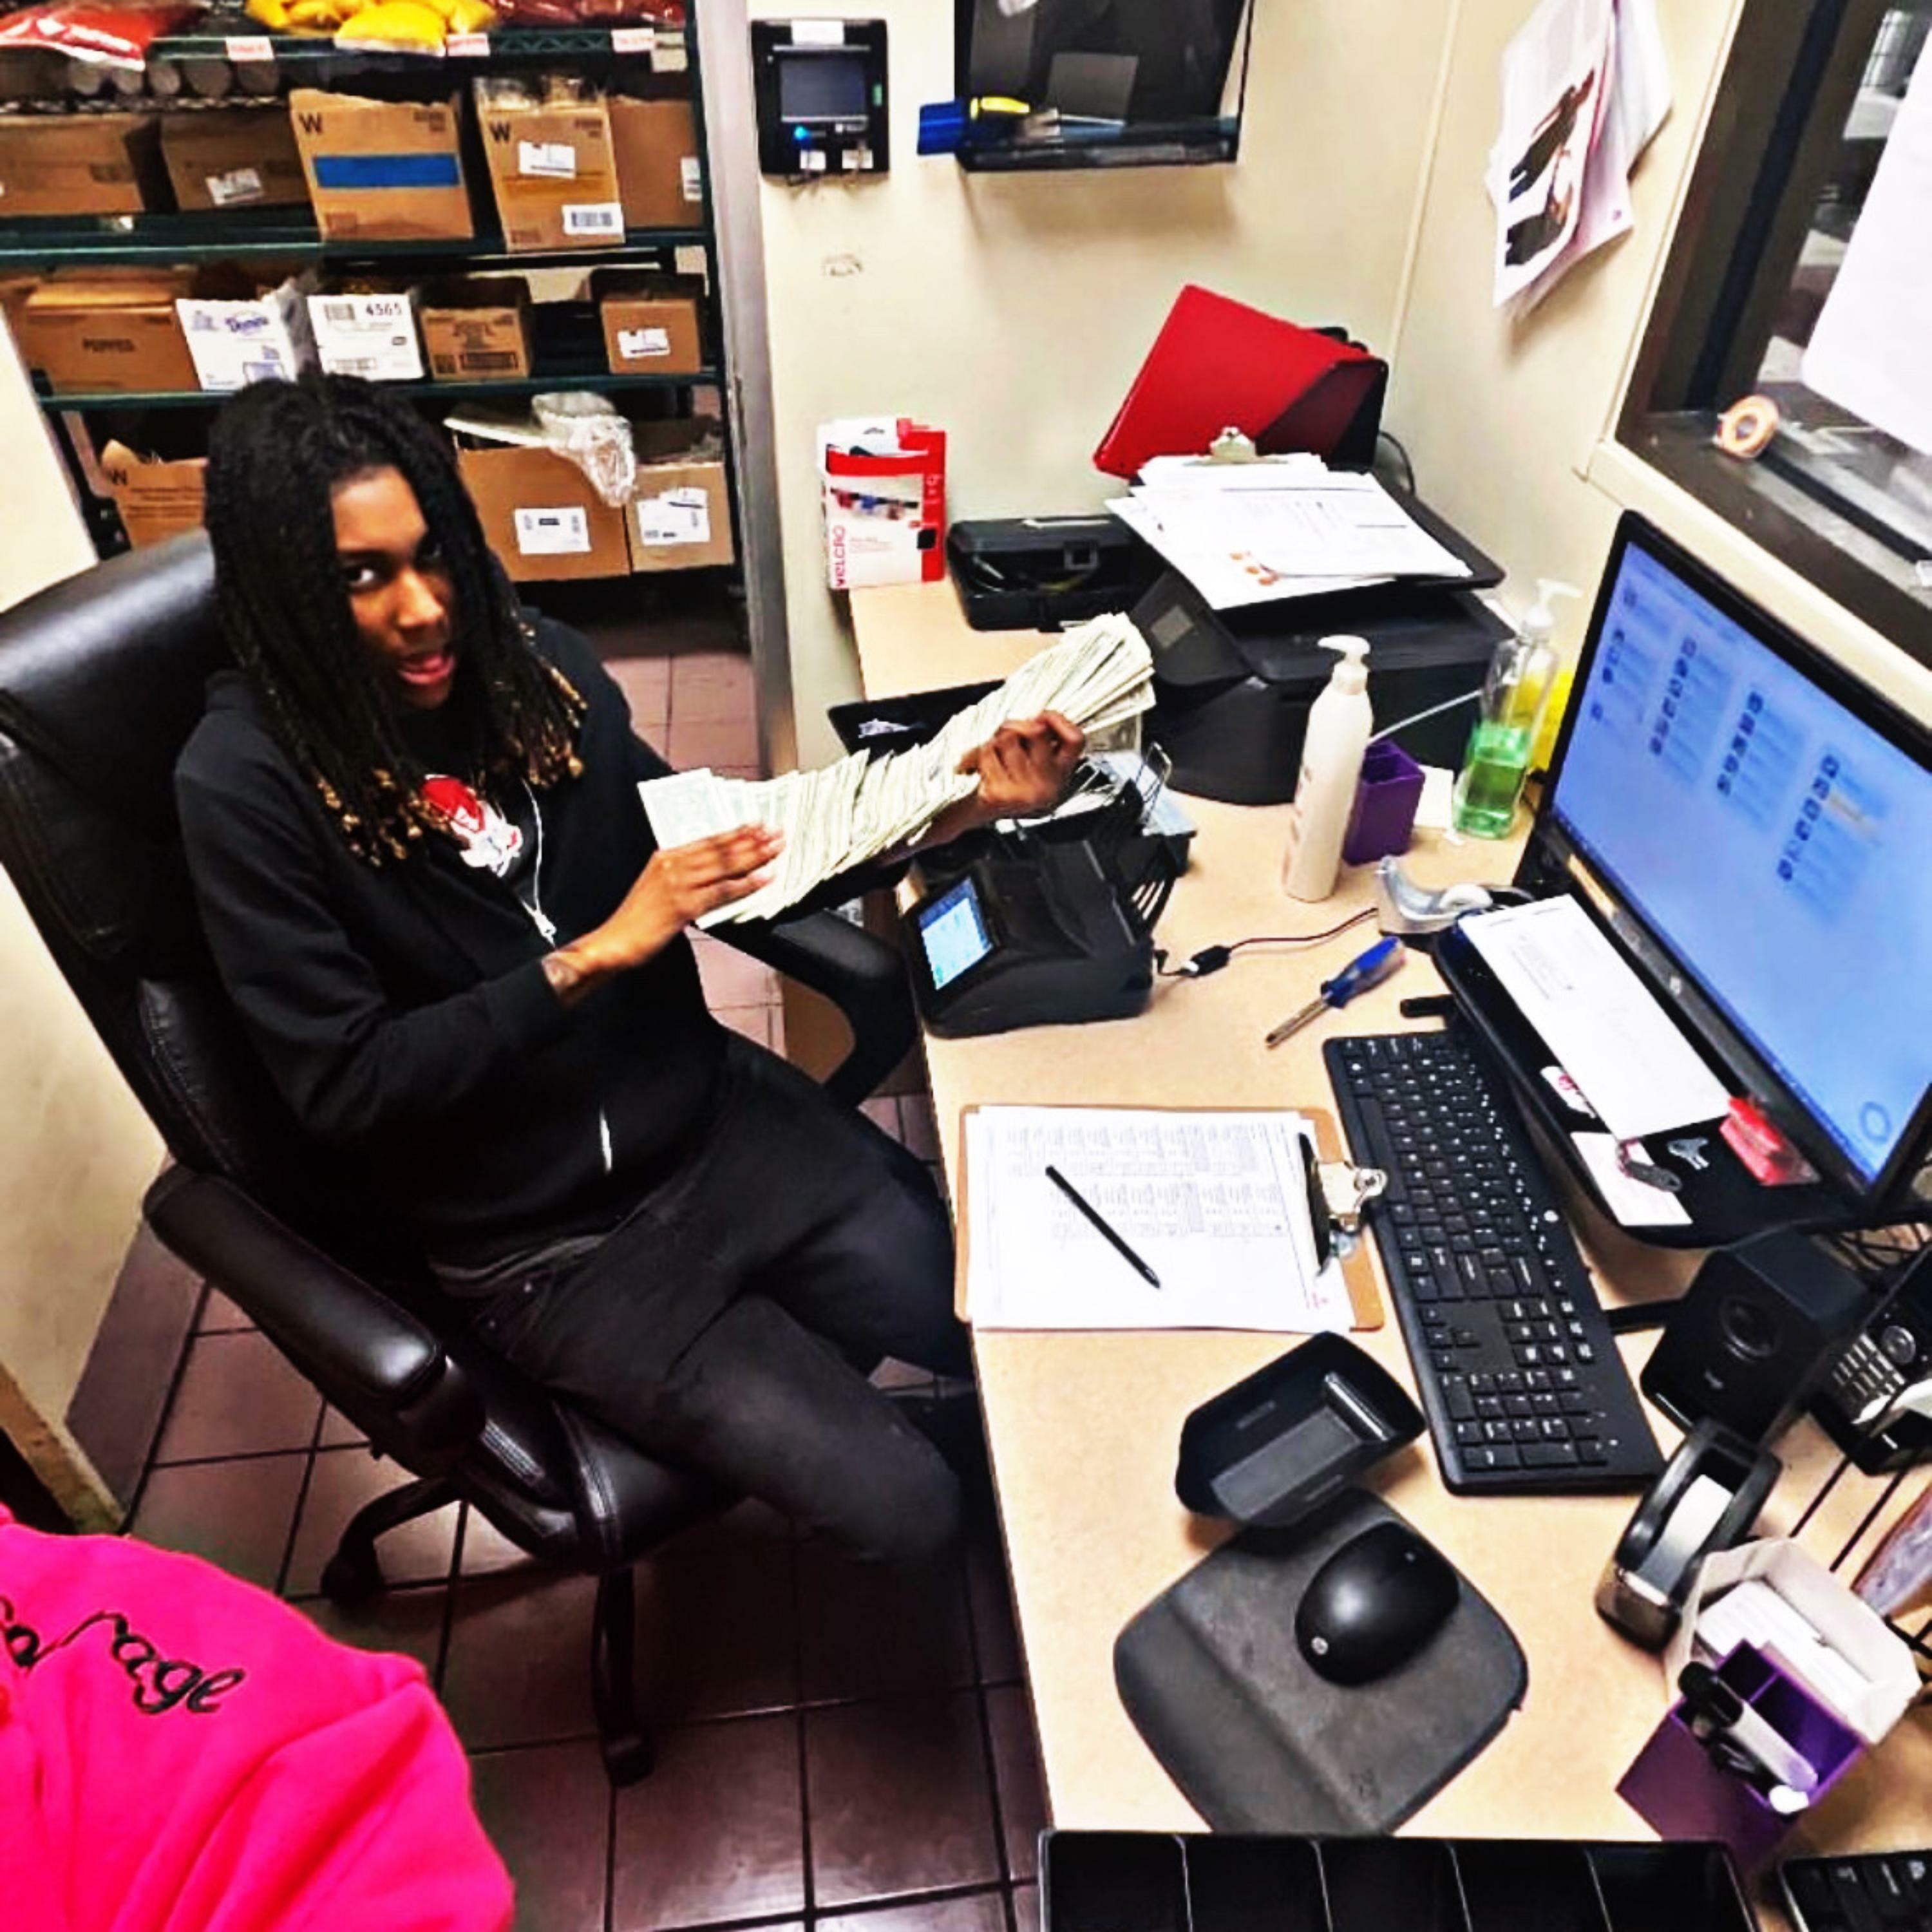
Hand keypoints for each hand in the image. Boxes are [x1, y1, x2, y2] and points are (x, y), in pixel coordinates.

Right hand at [545, 825, 780, 1001]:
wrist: (616, 941)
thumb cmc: (637, 919)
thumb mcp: (658, 886)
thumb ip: (683, 874)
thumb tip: (715, 871)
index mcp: (666, 856)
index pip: (707, 840)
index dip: (735, 831)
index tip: (757, 824)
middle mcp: (672, 865)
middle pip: (719, 849)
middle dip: (751, 840)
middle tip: (776, 832)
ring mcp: (678, 884)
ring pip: (723, 866)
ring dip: (754, 856)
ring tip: (775, 849)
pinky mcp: (683, 905)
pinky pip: (721, 892)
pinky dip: (744, 885)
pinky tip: (762, 879)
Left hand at [956, 711, 1085, 823]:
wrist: (978, 814)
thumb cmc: (1005, 781)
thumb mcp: (1031, 761)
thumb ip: (1038, 738)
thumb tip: (1036, 721)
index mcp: (1060, 776)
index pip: (1075, 740)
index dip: (1060, 721)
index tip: (1042, 716)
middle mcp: (1047, 788)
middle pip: (1036, 732)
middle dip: (1016, 726)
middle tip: (1005, 734)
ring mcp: (1024, 793)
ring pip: (1007, 739)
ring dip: (995, 741)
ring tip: (992, 755)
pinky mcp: (1000, 795)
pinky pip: (987, 752)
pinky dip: (977, 753)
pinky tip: (980, 766)